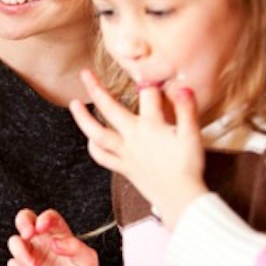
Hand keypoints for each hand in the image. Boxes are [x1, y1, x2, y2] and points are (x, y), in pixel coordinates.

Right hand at [6, 208, 99, 265]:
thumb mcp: (87, 260)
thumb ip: (74, 247)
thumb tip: (55, 241)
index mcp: (59, 234)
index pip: (48, 217)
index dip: (44, 218)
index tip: (43, 227)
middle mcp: (43, 242)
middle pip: (25, 220)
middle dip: (23, 224)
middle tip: (29, 234)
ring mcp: (31, 255)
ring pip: (14, 242)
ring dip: (21, 253)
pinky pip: (12, 264)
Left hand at [69, 69, 207, 228]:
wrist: (181, 198)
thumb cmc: (188, 167)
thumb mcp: (192, 136)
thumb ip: (187, 110)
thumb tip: (183, 87)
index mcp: (151, 125)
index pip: (147, 94)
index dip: (148, 79)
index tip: (145, 67)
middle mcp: (133, 136)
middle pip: (109, 109)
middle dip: (96, 89)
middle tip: (85, 74)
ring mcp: (125, 153)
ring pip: (97, 134)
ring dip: (83, 119)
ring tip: (73, 104)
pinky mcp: (124, 167)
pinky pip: (103, 157)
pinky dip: (93, 147)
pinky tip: (89, 139)